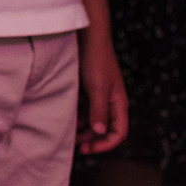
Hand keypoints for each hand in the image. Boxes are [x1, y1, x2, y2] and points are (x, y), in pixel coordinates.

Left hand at [77, 25, 128, 153]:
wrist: (88, 36)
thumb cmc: (96, 60)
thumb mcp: (97, 87)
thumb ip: (99, 109)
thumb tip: (100, 132)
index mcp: (119, 103)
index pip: (118, 132)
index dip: (105, 144)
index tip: (89, 149)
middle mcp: (111, 101)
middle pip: (105, 129)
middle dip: (93, 139)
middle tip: (77, 146)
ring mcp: (99, 95)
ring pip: (94, 120)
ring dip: (84, 129)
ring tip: (69, 135)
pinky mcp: (88, 88)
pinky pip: (85, 109)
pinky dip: (78, 116)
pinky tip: (67, 119)